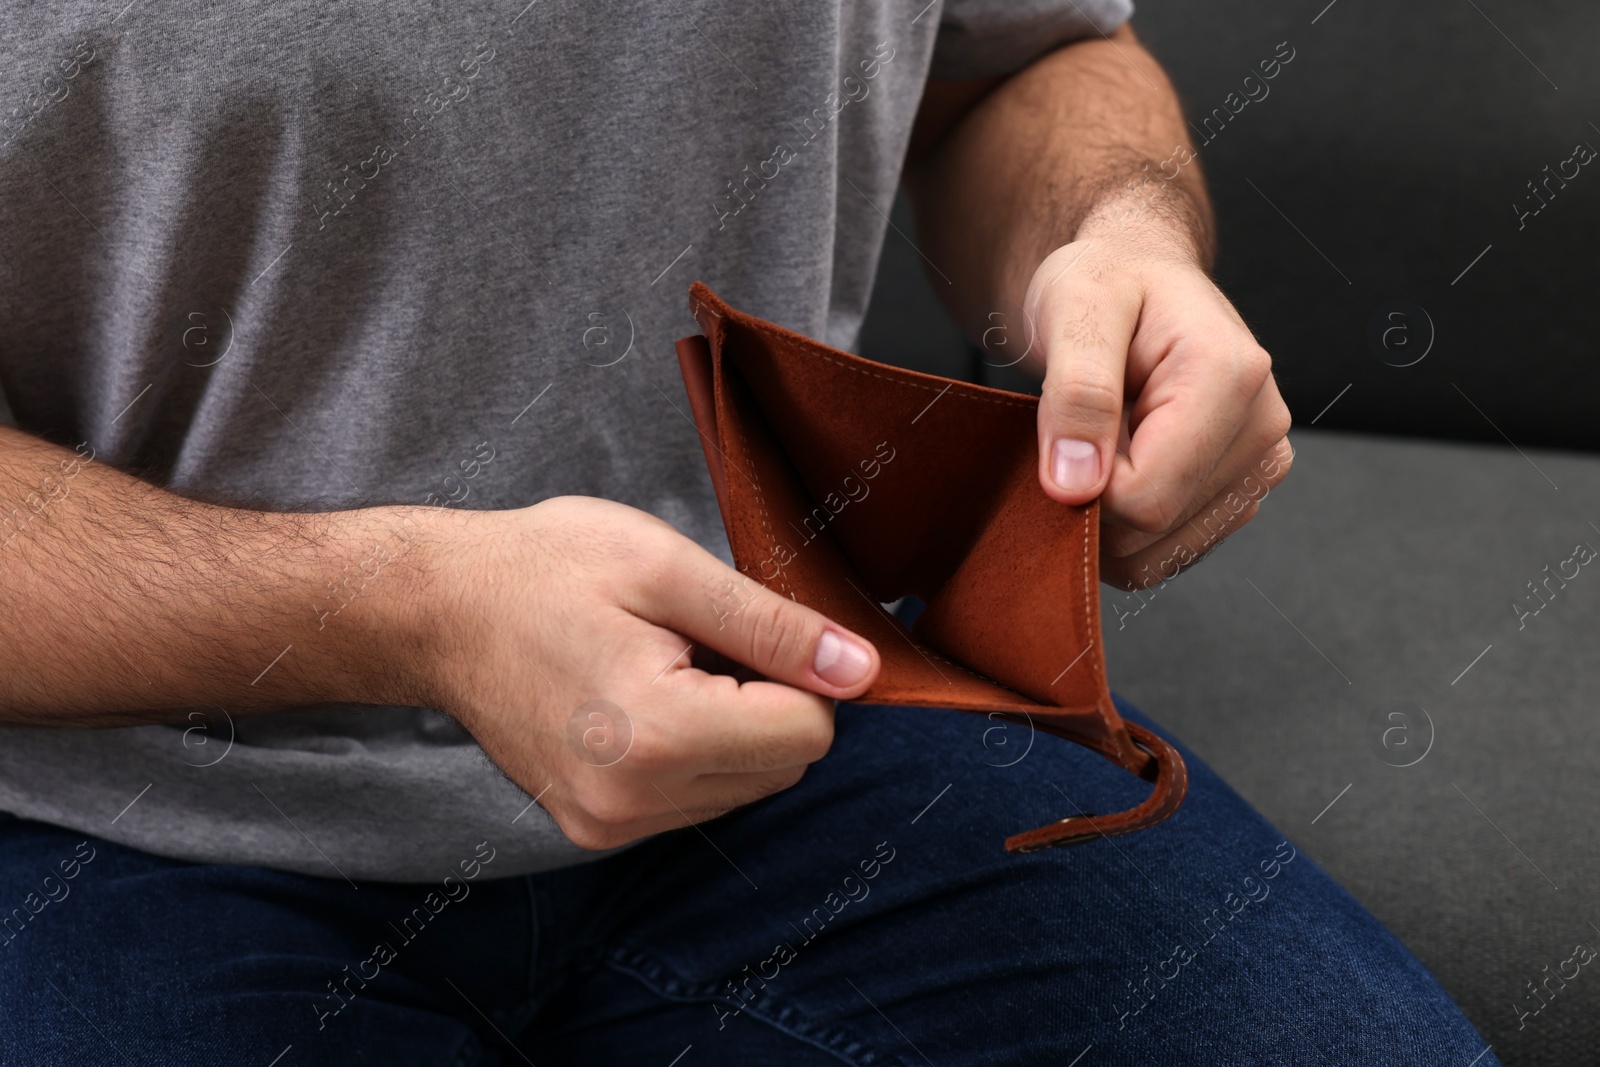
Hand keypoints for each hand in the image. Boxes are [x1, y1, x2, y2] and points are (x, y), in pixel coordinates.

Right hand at [419, 496, 881, 849]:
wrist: (438, 610)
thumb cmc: (546, 568)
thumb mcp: (668, 566)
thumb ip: (772, 626)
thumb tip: (861, 670)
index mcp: (658, 734)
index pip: (809, 732)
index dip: (800, 672)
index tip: (740, 627)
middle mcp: (633, 801)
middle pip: (784, 767)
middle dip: (768, 702)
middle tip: (697, 641)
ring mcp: (609, 826)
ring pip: (746, 789)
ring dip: (734, 730)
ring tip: (664, 666)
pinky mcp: (595, 830)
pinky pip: (698, 801)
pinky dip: (697, 754)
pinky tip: (645, 700)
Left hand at [1020, 230, 1293, 589]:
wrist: (1135, 276)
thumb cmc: (1106, 282)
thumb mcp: (1073, 312)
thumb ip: (1076, 395)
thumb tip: (1074, 487)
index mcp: (1230, 376)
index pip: (1146, 498)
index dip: (1083, 485)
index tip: (1064, 436)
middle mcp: (1262, 426)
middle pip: (1153, 531)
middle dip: (1095, 499)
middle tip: (1083, 431)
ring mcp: (1259, 466)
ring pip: (1160, 553)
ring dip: (1110, 515)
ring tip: (1105, 441)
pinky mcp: (1243, 492)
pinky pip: (1168, 552)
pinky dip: (1128, 527)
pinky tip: (1122, 465)